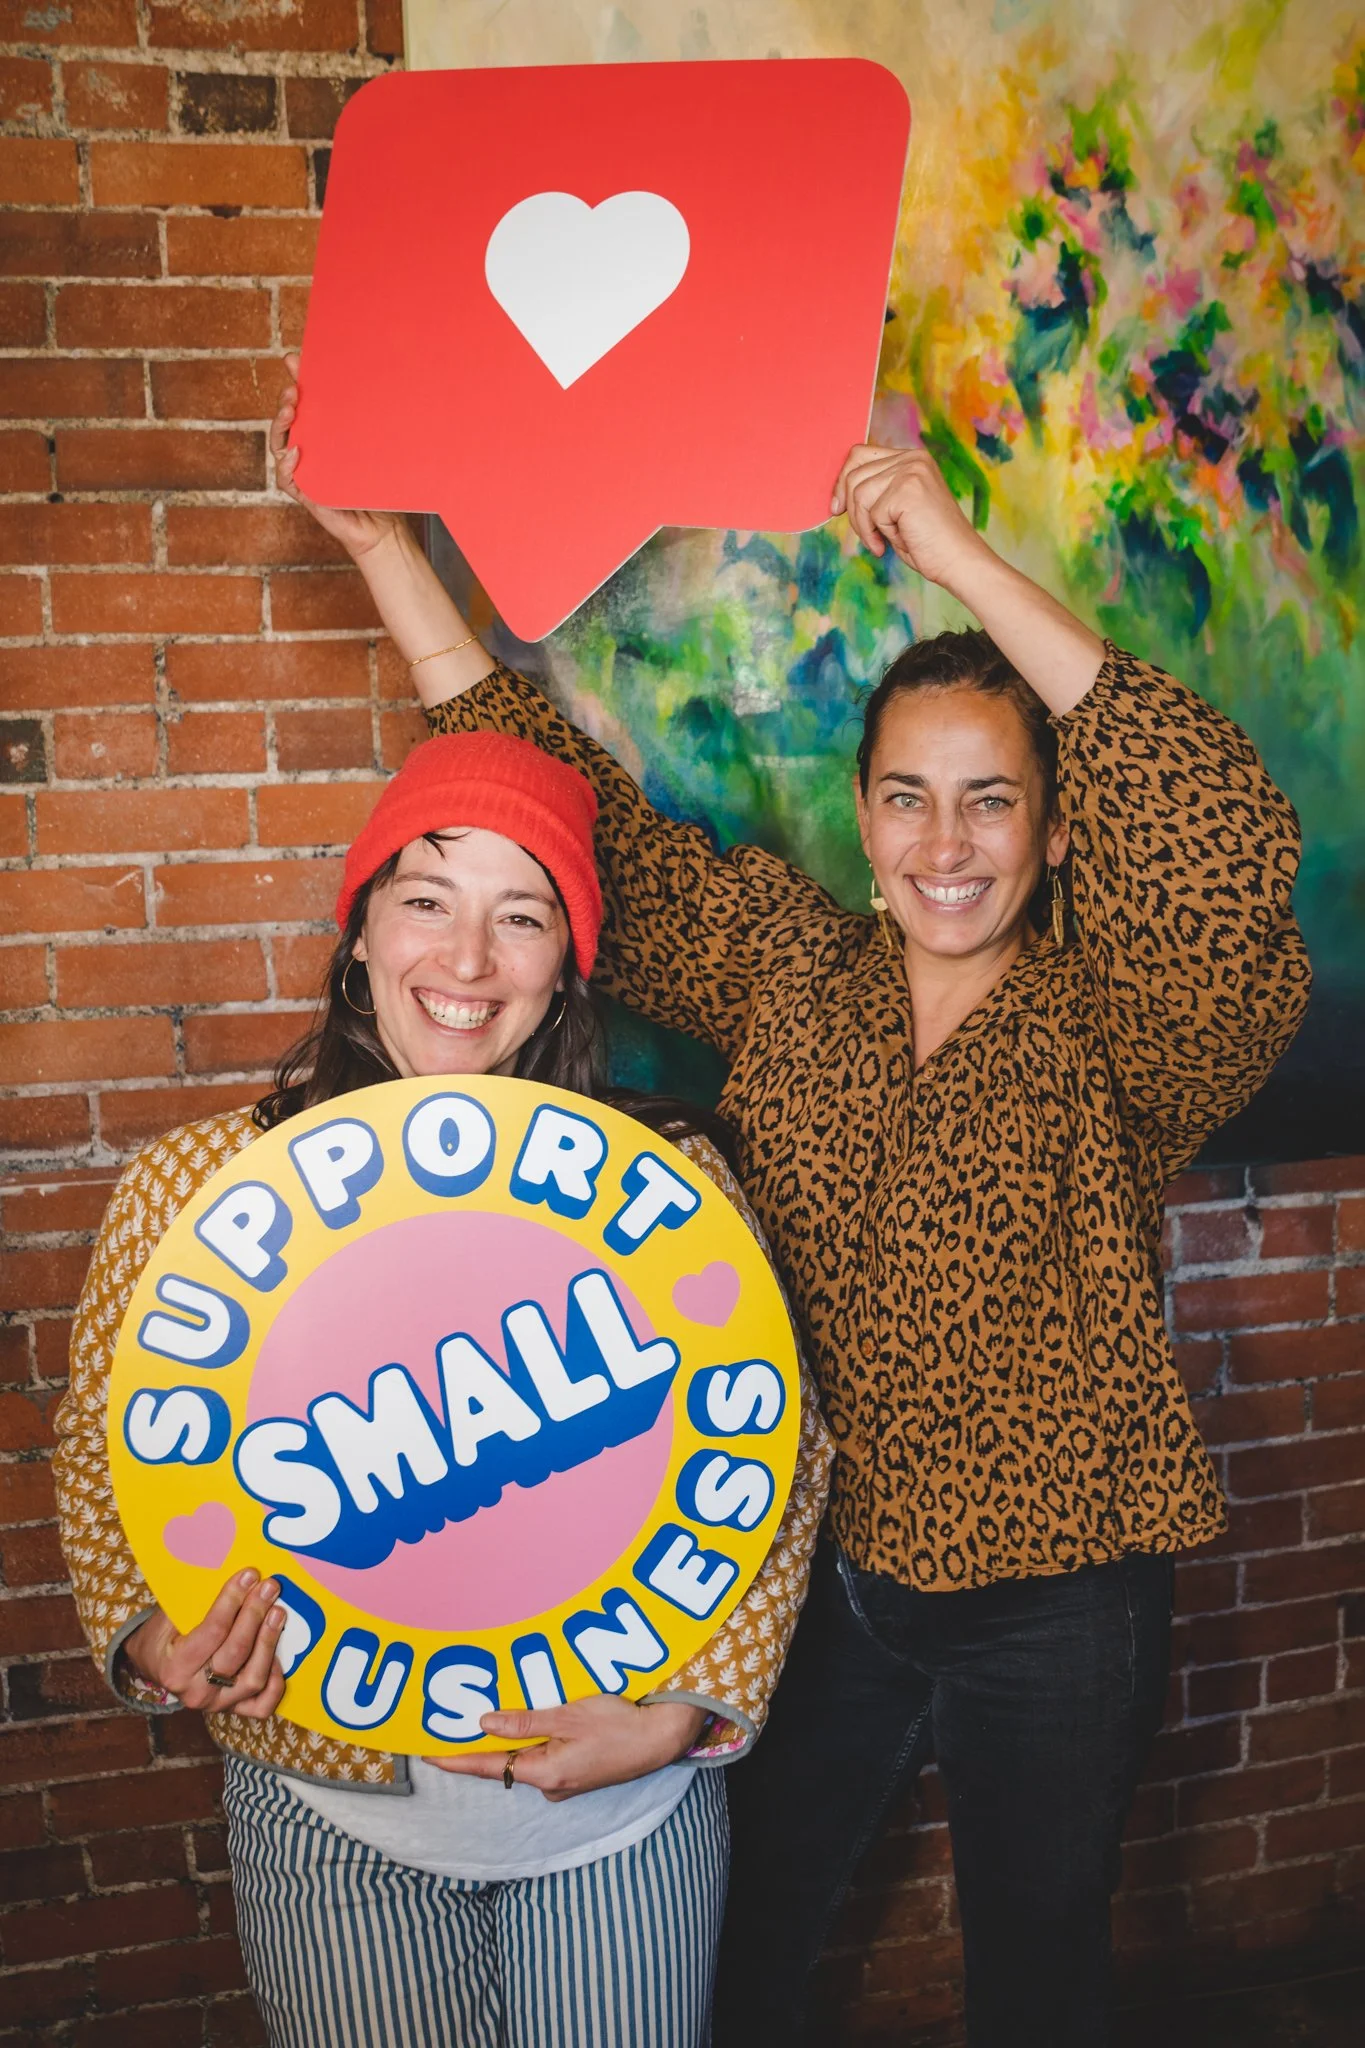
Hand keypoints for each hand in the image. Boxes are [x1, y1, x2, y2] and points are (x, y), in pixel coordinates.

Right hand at [122, 1567, 286, 1719]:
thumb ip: (197, 1603)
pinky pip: (263, 1704)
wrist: (156, 1667)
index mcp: (175, 1667)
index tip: (249, 1576)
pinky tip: (279, 1656)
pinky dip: (275, 1682)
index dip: (233, 1601)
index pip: (213, 1631)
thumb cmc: (164, 1636)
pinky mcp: (233, 1710)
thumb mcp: (168, 1617)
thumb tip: (236, 1579)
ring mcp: (217, 1705)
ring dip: (268, 1642)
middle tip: (269, 1588)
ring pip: (253, 1678)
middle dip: (255, 1614)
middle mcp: (196, 1691)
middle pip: (236, 1652)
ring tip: (278, 1613)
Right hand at [271, 352, 407, 561]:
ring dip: (281, 427)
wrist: (384, 524)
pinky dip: (286, 465)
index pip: (300, 405)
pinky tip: (294, 451)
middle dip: (285, 403)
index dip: (294, 381)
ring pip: (280, 447)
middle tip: (293, 391)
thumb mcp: (371, 446)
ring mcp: (304, 473)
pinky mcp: (306, 495)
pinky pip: (286, 479)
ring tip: (290, 412)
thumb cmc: (377, 485)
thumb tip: (369, 380)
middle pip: (285, 424)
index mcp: (320, 437)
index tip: (293, 360)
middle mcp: (308, 453)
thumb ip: (363, 420)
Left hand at [426, 1697, 707, 1801]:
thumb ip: (525, 1722)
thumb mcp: (568, 1716)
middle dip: (484, 1745)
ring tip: (494, 1713)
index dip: (457, 1759)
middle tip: (455, 1723)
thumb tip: (485, 1723)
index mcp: (545, 1772)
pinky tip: (535, 1722)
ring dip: (513, 1740)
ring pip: (528, 1758)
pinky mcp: (577, 1774)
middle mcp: (551, 1785)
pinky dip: (535, 1741)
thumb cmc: (618, 1725)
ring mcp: (565, 1782)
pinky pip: (546, 1757)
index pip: (489, 1767)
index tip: (428, 1754)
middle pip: (507, 1764)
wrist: (660, 1739)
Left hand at [832, 444, 990, 594]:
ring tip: (882, 542)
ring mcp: (912, 471)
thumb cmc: (929, 542)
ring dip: (864, 526)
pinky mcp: (908, 490)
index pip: (860, 455)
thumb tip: (839, 495)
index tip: (837, 508)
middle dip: (852, 510)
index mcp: (912, 458)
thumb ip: (877, 491)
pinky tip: (895, 543)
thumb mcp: (898, 509)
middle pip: (854, 473)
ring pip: (859, 494)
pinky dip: (877, 534)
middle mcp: (913, 458)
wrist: (959, 561)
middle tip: (867, 535)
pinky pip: (871, 512)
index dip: (842, 482)